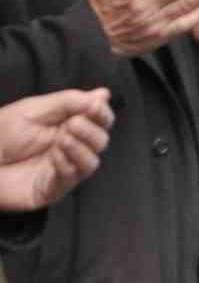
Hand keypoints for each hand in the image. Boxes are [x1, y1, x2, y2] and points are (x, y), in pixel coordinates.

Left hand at [0, 89, 114, 212]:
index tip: (95, 106)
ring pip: (91, 162)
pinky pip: (72, 178)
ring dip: (82, 148)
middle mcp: (68, 147)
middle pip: (100, 141)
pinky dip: (68, 164)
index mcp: (66, 126)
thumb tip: (103, 94)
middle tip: (73, 124)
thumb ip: (69, 102)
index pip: (98, 120)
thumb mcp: (34, 109)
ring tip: (62, 139)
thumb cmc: (0, 132)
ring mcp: (62, 169)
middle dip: (92, 131)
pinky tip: (54, 155)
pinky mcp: (52, 188)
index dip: (102, 113)